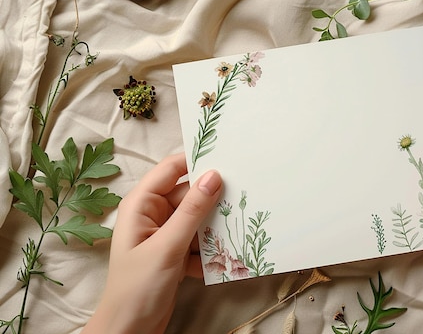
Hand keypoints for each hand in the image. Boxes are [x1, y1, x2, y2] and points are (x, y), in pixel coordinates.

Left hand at [82, 153, 221, 333]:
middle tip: (242, 199)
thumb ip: (192, 211)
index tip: (228, 157)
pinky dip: (211, 249)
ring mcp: (166, 234)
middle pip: (190, 195)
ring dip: (214, 228)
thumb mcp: (168, 246)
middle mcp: (153, 214)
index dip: (197, 160)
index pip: (172, 169)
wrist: (130, 330)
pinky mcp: (176, 252)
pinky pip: (200, 240)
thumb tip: (214, 176)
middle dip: (213, 201)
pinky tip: (220, 261)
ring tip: (234, 233)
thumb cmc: (137, 288)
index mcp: (142, 204)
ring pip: (199, 219)